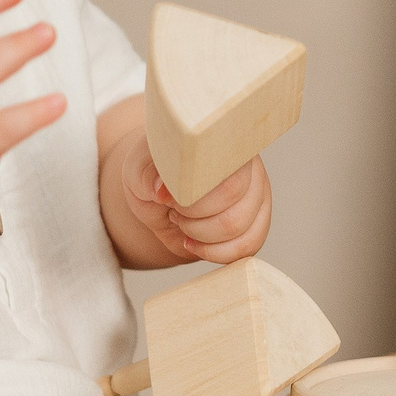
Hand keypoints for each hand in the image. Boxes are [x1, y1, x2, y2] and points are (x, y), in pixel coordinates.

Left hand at [115, 136, 271, 265]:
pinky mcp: (258, 220)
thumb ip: (146, 175)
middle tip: (173, 210)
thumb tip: (162, 190)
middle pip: (234, 206)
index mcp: (223, 141)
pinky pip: (248, 246)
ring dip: (202, 236)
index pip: (224, 173)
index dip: (194, 197)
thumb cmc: (152, 173)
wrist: (161, 191)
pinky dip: (215, 253)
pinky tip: (193, 243)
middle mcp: (248, 165)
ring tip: (182, 222)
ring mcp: (258, 193)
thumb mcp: (137, 169)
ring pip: (240, 229)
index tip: (169, 198)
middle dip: (194, 219)